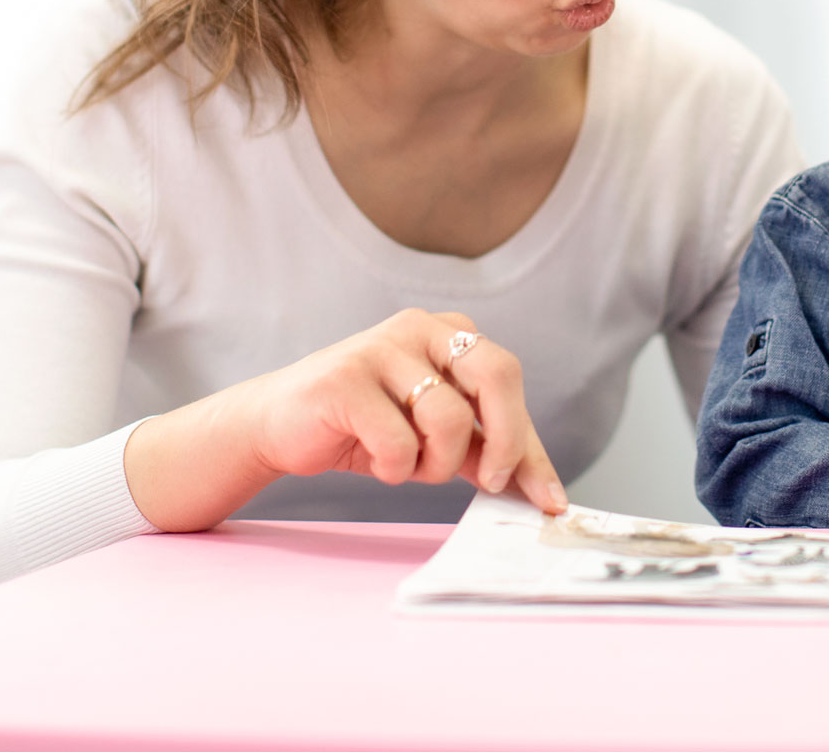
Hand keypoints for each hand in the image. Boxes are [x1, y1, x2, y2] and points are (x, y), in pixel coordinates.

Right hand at [245, 309, 564, 509]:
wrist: (277, 425)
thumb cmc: (362, 426)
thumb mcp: (432, 435)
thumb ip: (481, 448)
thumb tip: (539, 489)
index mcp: (450, 333)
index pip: (508, 384)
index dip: (531, 448)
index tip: (551, 501)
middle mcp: (422, 327)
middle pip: (498, 375)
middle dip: (505, 441)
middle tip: (490, 482)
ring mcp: (382, 347)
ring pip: (449, 419)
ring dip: (434, 464)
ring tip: (406, 466)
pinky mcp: (346, 377)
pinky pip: (399, 441)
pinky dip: (394, 468)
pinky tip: (376, 461)